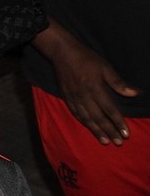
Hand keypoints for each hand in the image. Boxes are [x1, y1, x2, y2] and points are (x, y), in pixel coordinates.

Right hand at [34, 20, 138, 144]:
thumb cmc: (86, 58)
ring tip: (105, 141)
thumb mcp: (105, 67)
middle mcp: (83, 95)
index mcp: (94, 88)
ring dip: (96, 130)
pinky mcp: (66, 97)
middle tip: (118, 142)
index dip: (118, 122)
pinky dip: (84, 122)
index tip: (126, 133)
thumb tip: (134, 93)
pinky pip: (76, 113)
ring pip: (86, 118)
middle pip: (98, 117)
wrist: (62, 52)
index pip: (109, 109)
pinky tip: (90, 128)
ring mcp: (74, 97)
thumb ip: (118, 82)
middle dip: (109, 130)